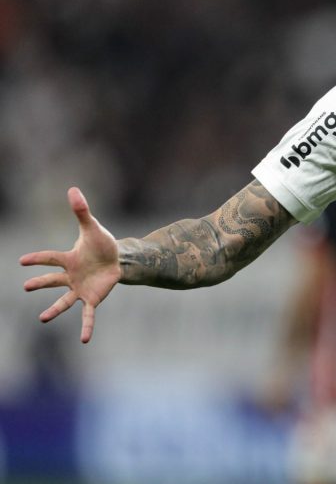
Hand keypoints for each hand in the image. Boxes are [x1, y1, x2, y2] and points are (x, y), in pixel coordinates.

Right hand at [21, 187, 121, 342]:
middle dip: (40, 282)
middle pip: (53, 280)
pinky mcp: (93, 299)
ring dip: (54, 310)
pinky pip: (88, 314)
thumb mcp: (92, 228)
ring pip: (64, 301)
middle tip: (26, 287)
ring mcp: (80, 289)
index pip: (51, 258)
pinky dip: (86, 326)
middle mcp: (71, 276)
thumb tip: (73, 188)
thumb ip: (82, 211)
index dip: (38, 259)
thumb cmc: (102, 244)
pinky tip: (84, 340)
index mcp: (69, 259)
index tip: (22, 260)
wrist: (119, 259)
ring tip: (42, 319)